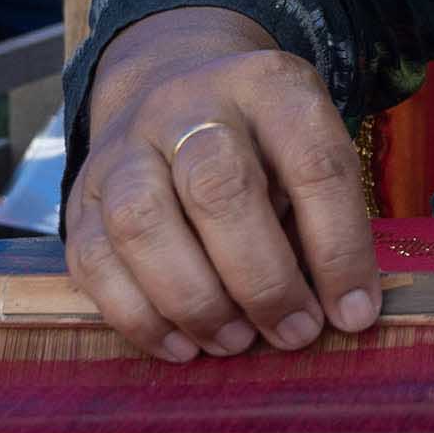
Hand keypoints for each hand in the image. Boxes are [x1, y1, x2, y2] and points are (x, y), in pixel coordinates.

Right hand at [66, 8, 380, 360]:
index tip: (354, 314)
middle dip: (262, 279)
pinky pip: (93, 259)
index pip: (314, 166)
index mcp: (269, 86)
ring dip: (195, 300)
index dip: (339, 249)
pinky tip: (182, 346)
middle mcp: (190, 106)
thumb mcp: (306, 153)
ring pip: (142, 221)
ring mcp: (125, 147)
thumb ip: (322, 220)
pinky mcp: (79, 194)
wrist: (169, 87)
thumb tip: (341, 313)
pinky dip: (138, 316)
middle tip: (293, 332)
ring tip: (234, 342)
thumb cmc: (260, 145)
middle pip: (218, 188)